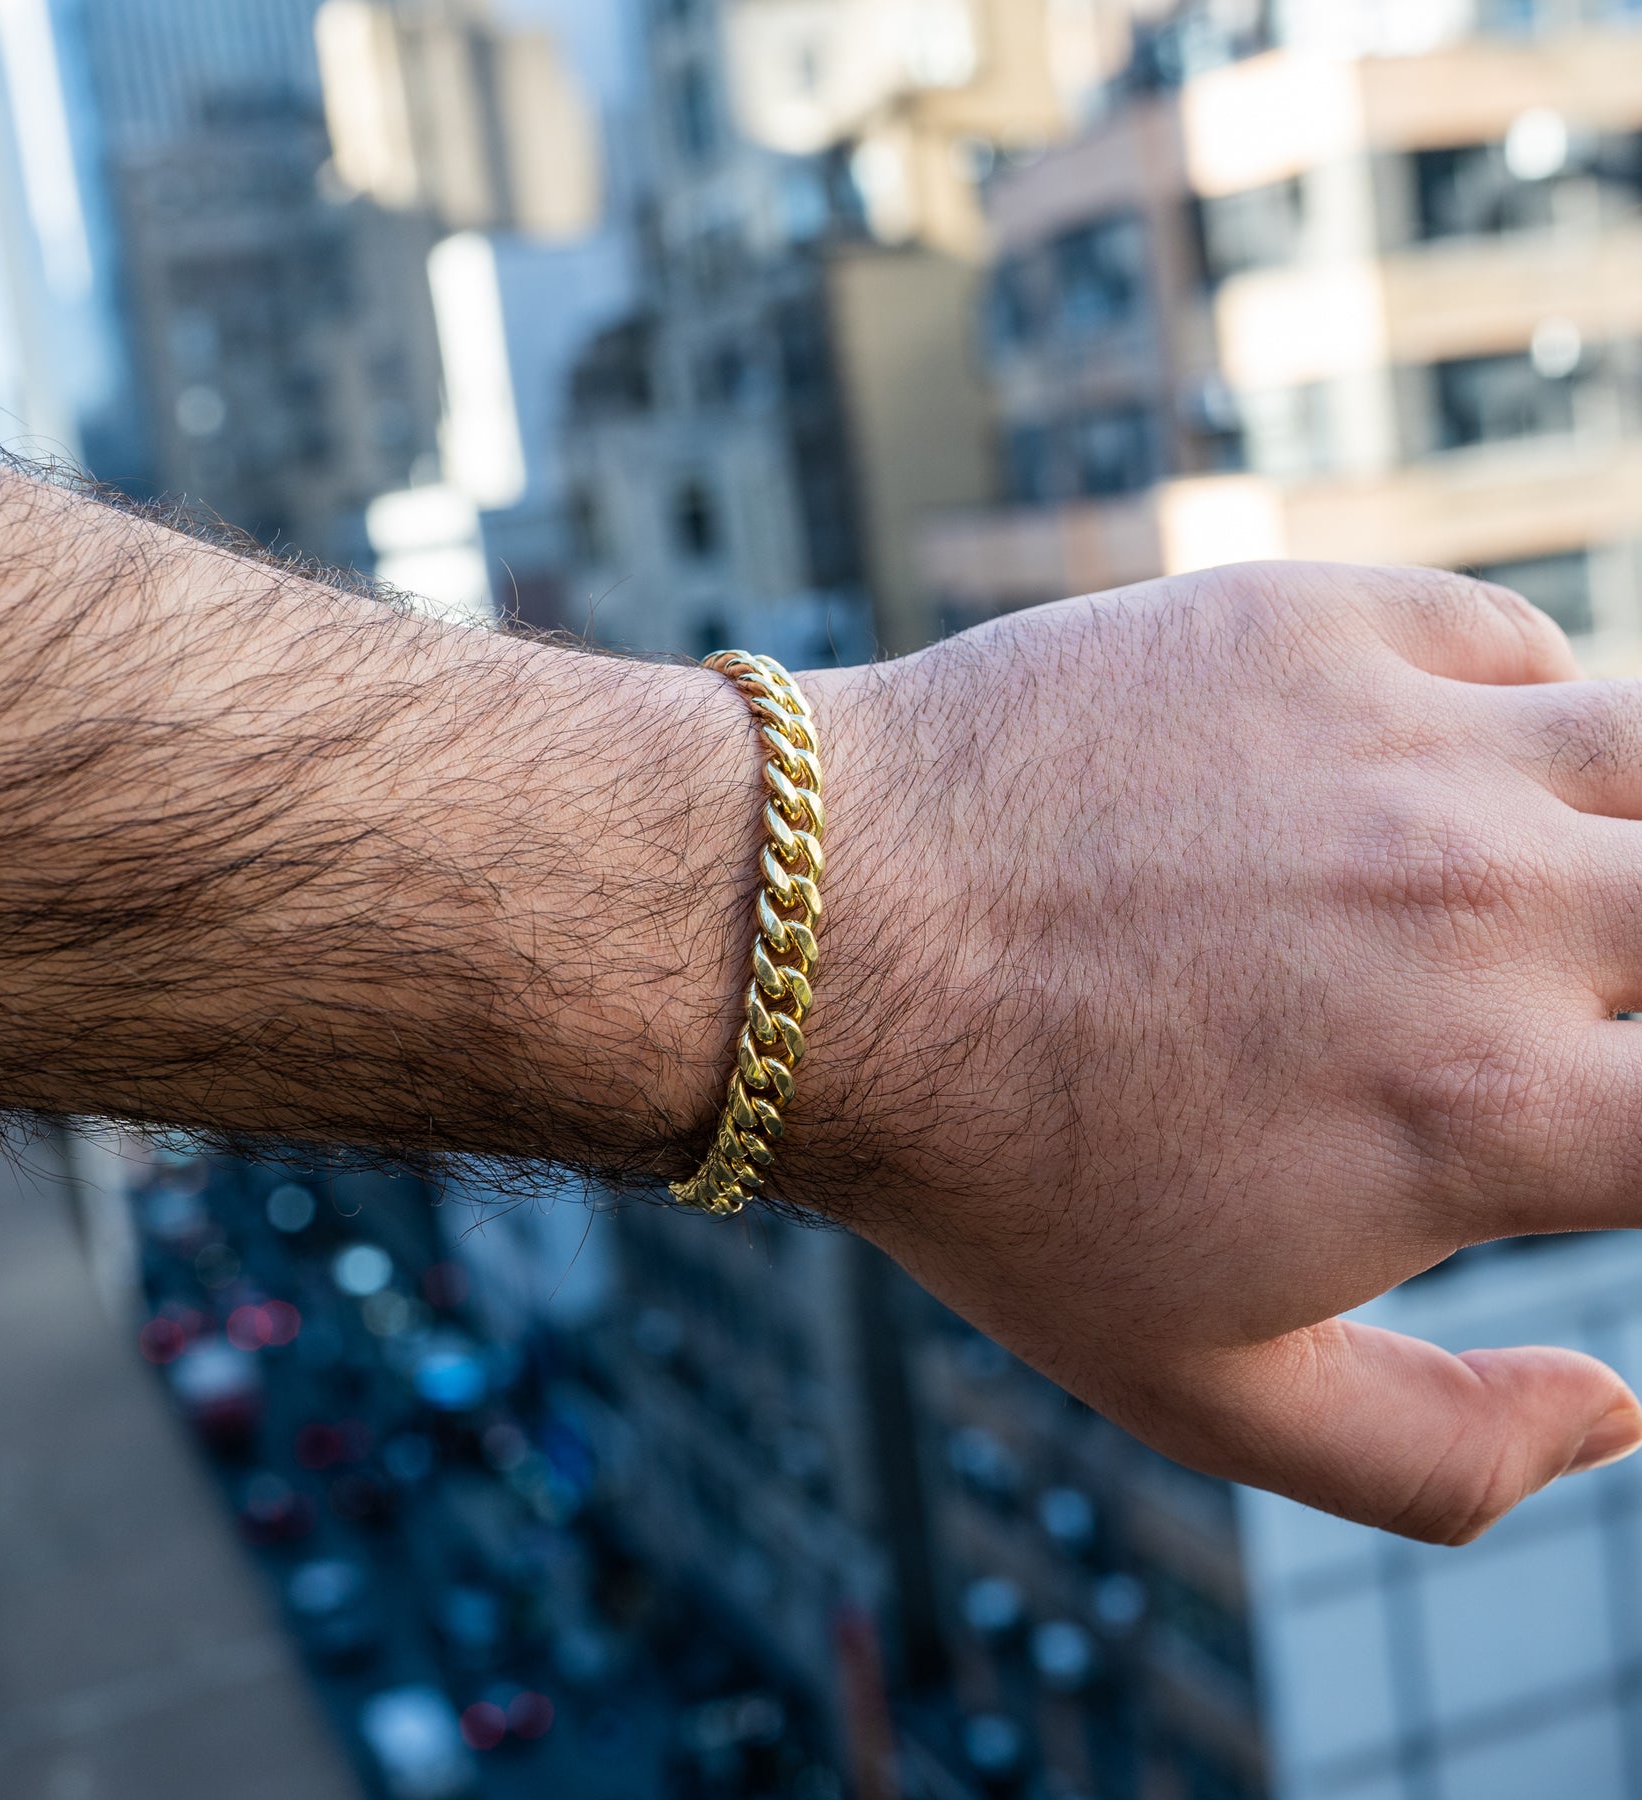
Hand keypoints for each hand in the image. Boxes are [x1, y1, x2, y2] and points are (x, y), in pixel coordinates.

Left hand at [792, 562, 1641, 1543]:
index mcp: (1488, 1111)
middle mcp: (1488, 909)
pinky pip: (1501, 642)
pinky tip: (1435, 770)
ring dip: (1627, 831)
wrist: (818, 944)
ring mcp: (1408, 743)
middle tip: (1573, 1007)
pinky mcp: (1308, 624)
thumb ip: (1443, 1454)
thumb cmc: (990, 1175)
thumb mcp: (1201, 1387)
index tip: (1612, 1116)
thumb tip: (1623, 1416)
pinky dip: (1510, 710)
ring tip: (1534, 886)